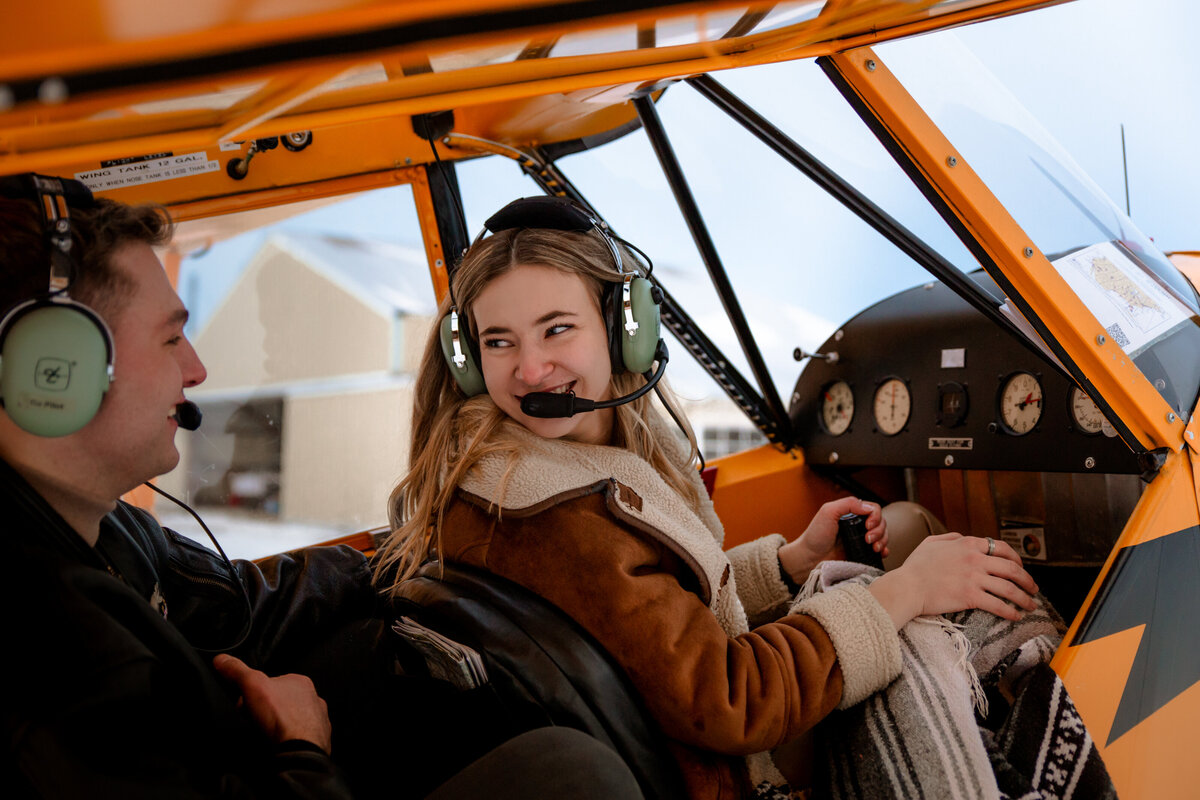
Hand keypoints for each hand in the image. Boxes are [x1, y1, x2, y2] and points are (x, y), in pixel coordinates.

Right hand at [212, 653, 332, 752]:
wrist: (300, 750)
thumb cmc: (281, 717)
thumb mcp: (252, 685)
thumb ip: (237, 671)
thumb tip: (222, 660)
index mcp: (300, 682)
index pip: (274, 683)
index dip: (256, 693)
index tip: (246, 703)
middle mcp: (314, 699)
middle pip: (283, 702)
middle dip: (268, 710)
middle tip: (255, 720)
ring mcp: (318, 721)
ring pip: (294, 720)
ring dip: (280, 725)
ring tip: (266, 733)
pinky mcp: (318, 741)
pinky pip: (301, 738)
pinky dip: (290, 740)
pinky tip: (279, 744)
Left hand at [778, 497, 886, 583]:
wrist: (810, 559)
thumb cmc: (815, 535)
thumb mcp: (828, 512)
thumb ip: (847, 503)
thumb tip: (868, 507)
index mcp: (851, 513)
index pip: (873, 509)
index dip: (875, 516)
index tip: (868, 526)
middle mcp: (858, 525)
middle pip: (881, 522)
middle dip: (879, 530)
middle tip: (868, 539)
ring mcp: (861, 539)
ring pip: (883, 535)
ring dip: (883, 540)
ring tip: (873, 547)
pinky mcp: (862, 553)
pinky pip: (880, 549)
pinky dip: (884, 550)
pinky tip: (880, 553)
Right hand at [868, 533, 1038, 629]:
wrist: (907, 586)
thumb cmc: (916, 566)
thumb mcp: (931, 543)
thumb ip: (951, 538)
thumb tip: (963, 538)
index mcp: (968, 544)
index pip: (1003, 549)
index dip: (1017, 559)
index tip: (1021, 568)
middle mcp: (975, 559)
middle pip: (1012, 569)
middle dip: (1028, 581)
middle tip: (1033, 589)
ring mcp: (974, 578)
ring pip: (1010, 589)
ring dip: (1025, 598)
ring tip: (1031, 605)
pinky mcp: (971, 597)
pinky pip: (998, 605)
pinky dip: (1011, 612)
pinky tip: (1016, 616)